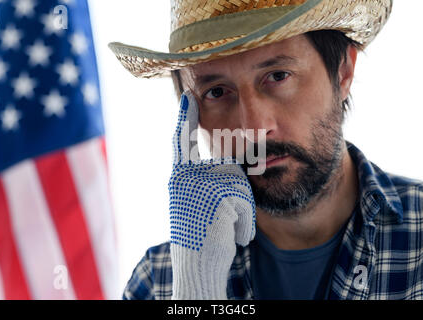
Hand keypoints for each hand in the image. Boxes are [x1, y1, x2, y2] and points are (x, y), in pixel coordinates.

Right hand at [169, 90, 255, 299]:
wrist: (196, 270)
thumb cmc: (201, 241)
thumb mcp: (197, 208)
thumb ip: (204, 184)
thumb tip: (230, 165)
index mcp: (179, 178)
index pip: (181, 142)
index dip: (185, 118)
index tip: (189, 95)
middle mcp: (184, 178)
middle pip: (229, 168)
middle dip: (237, 198)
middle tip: (222, 223)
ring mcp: (198, 187)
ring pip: (238, 185)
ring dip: (241, 211)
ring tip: (225, 230)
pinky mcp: (215, 197)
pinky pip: (243, 201)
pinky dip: (244, 222)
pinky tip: (230, 237)